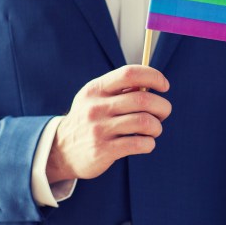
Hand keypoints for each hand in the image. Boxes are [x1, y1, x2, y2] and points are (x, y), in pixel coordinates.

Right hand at [46, 65, 171, 183]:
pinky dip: (150, 143)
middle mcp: (96, 107)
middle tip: (164, 113)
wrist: (61, 150)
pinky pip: (139, 143)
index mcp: (96, 89)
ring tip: (154, 130)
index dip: (153, 76)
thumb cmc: (90, 120)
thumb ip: (121, 89)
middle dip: (162, 106)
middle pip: (143, 99)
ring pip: (145, 122)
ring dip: (157, 127)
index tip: (164, 86)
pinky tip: (146, 143)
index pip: (129, 73)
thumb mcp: (97, 98)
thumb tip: (153, 83)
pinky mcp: (103, 150)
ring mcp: (99, 129)